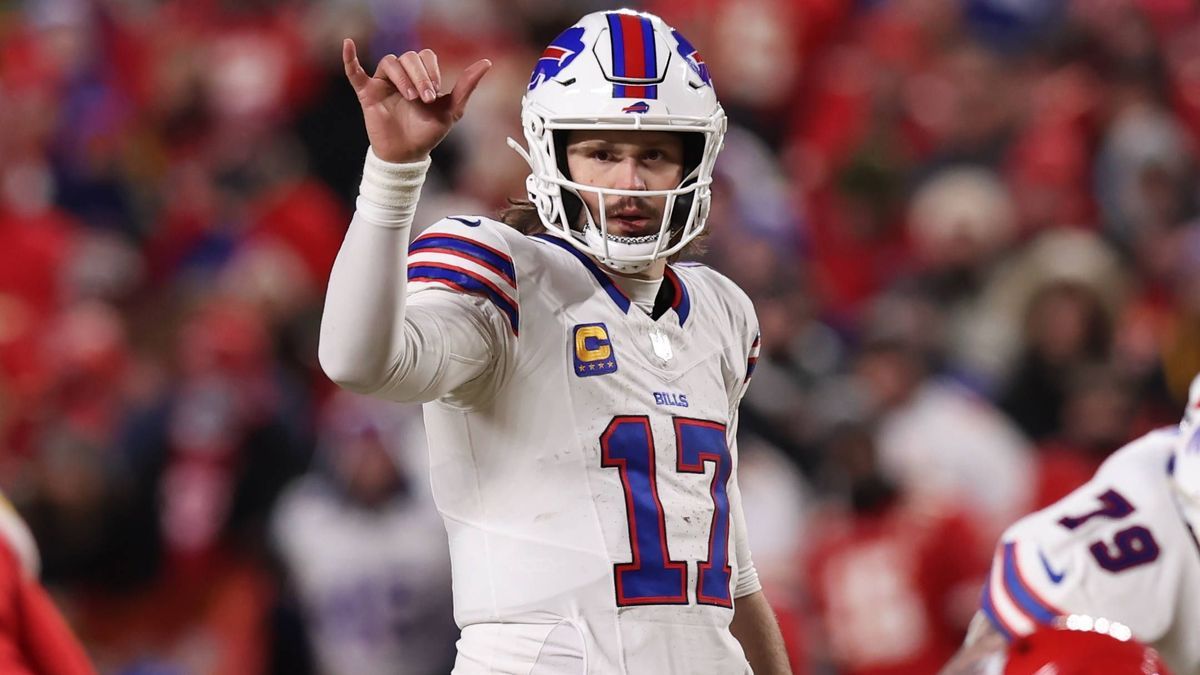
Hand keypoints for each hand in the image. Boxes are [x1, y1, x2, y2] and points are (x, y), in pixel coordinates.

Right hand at [343, 39, 491, 162]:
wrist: (408, 155)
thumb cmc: (429, 133)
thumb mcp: (452, 110)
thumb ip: (467, 86)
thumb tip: (486, 62)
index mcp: (420, 76)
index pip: (424, 57)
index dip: (431, 70)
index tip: (436, 92)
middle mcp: (402, 76)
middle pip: (408, 57)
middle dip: (419, 75)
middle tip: (425, 98)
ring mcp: (383, 84)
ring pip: (390, 63)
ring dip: (402, 78)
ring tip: (410, 97)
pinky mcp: (367, 94)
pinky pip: (354, 72)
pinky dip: (350, 58)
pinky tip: (348, 45)